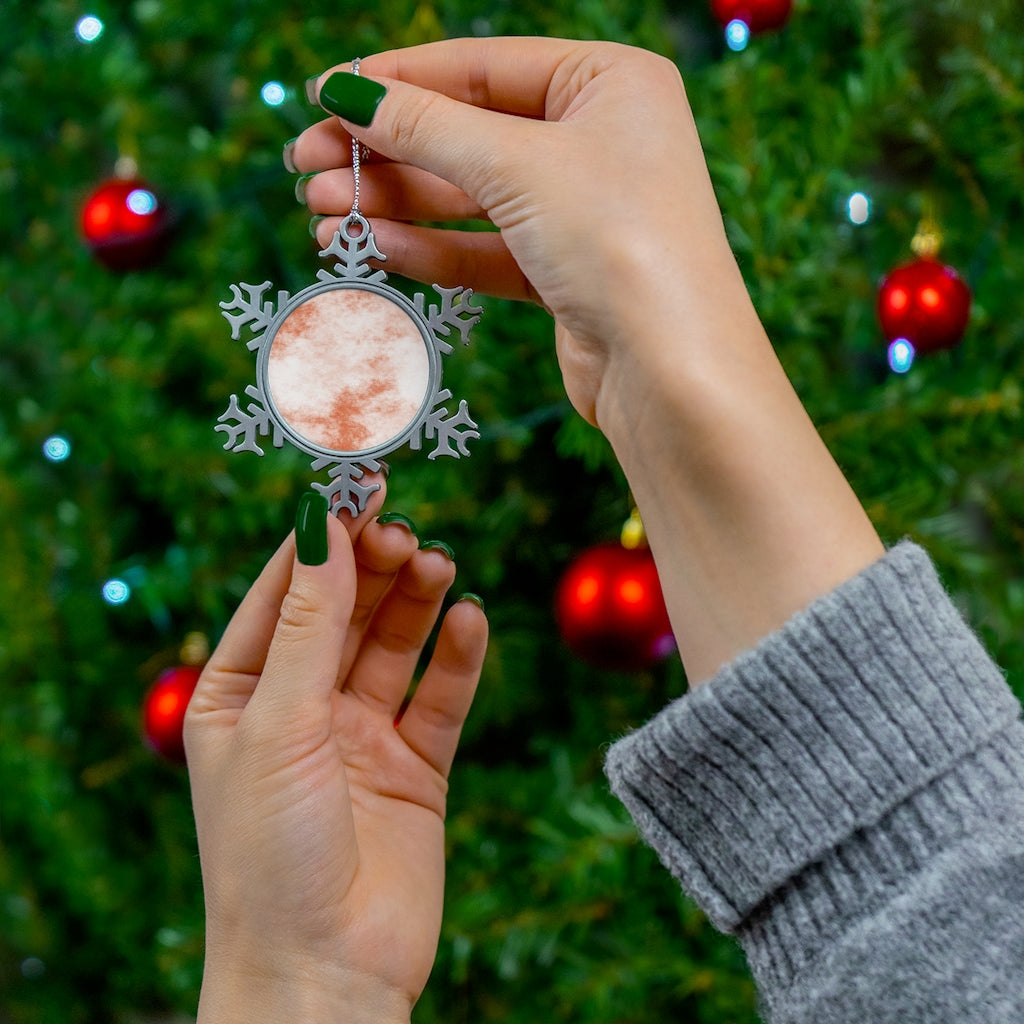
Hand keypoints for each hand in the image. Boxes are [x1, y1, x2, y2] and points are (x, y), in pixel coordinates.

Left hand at [185, 492, 487, 1023]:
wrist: (325, 975)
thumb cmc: (270, 854)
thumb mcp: (279, 722)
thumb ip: (310, 622)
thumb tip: (322, 522)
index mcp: (241, 693)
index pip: (284, 593)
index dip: (321, 537)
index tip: (358, 485)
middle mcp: (300, 708)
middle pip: (345, 611)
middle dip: (374, 566)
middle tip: (405, 532)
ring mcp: (360, 736)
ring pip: (394, 645)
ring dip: (417, 601)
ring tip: (440, 565)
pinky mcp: (415, 767)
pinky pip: (440, 696)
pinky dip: (458, 657)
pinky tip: (471, 620)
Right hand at [290, 38, 882, 684]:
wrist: (672, 372)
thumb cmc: (620, 242)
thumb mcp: (516, 166)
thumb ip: (425, 127)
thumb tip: (346, 92)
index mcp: (609, 82)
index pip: (482, 66)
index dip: (398, 80)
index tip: (324, 95)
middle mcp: (599, 140)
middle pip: (468, 134)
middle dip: (385, 152)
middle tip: (306, 165)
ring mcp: (582, 211)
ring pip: (470, 197)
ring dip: (394, 203)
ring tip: (320, 212)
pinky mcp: (565, 273)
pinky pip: (484, 249)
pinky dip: (430, 247)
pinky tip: (372, 244)